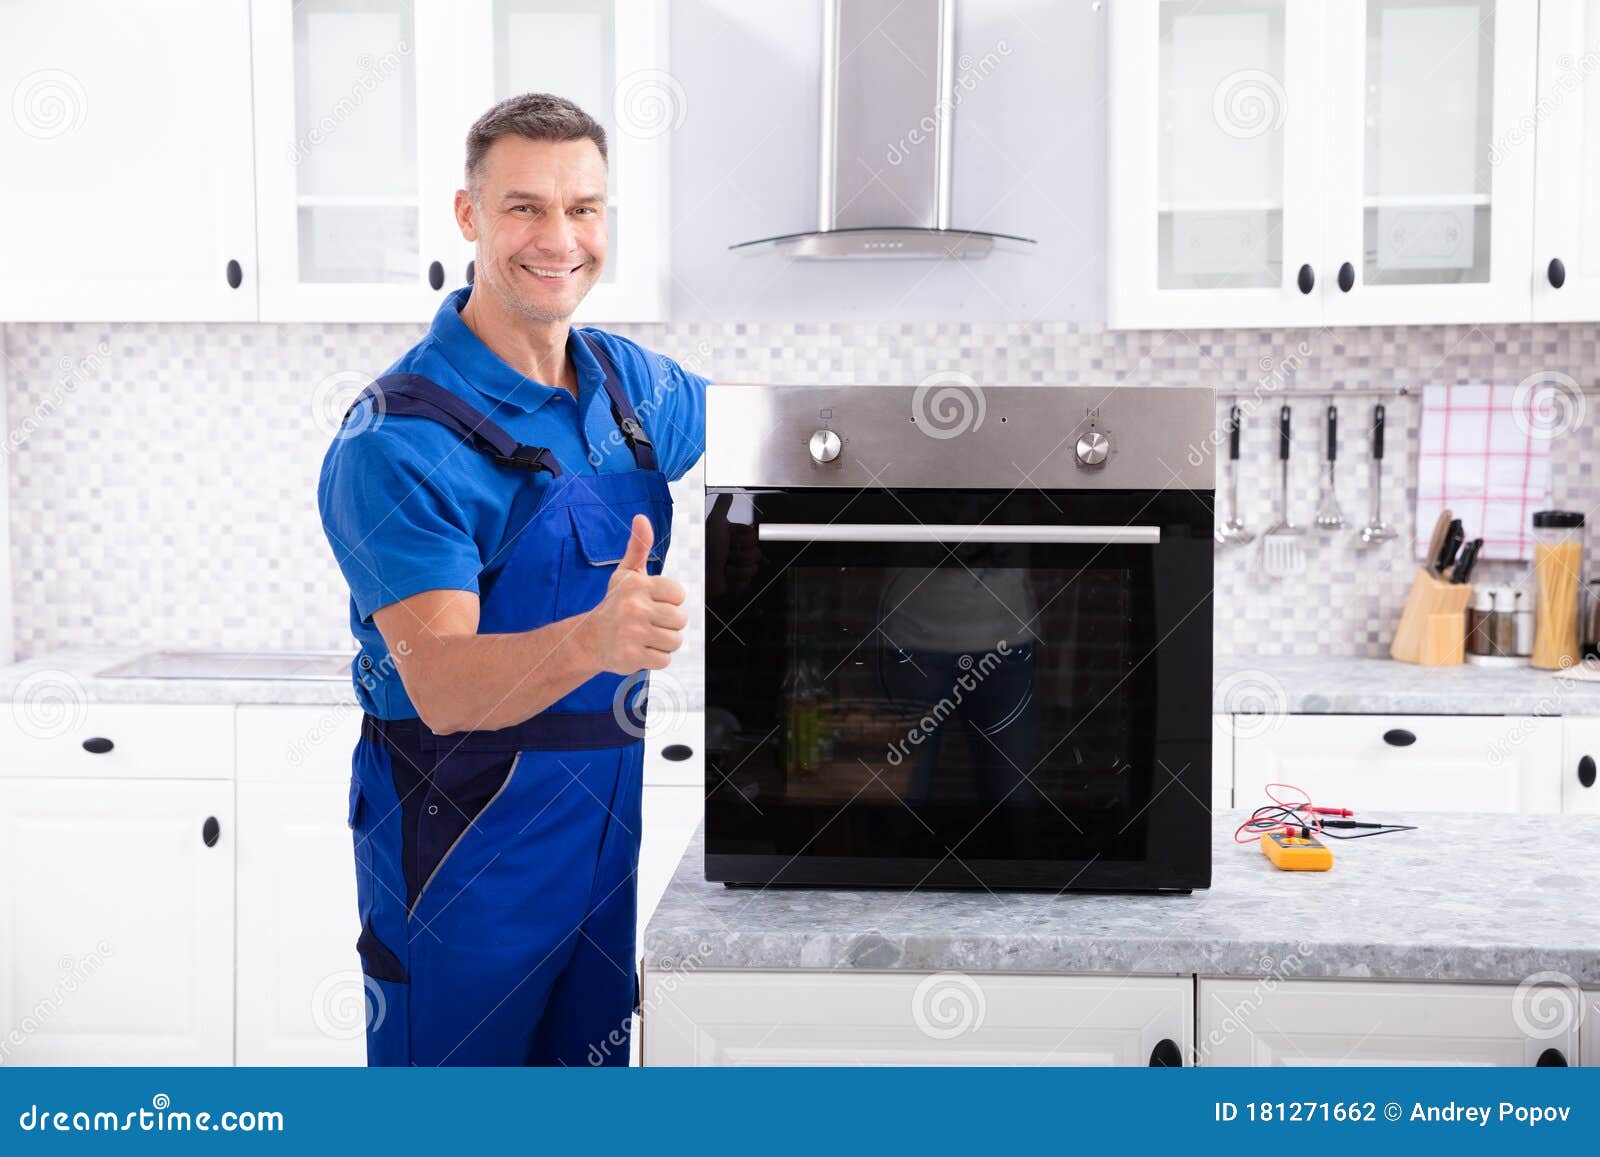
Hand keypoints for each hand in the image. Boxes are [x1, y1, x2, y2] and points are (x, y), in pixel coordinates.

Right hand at [582, 514, 686, 673]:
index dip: (670, 600)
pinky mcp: (631, 656)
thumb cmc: (615, 604)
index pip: (679, 594)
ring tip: (647, 636)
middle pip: (680, 620)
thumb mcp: (626, 574)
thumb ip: (638, 547)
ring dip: (664, 642)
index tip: (653, 602)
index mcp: (637, 585)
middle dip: (669, 623)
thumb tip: (641, 518)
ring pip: (675, 641)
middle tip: (650, 622)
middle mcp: (634, 608)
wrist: (589, 639)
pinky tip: (641, 650)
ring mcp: (632, 633)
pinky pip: (664, 659)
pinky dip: (656, 658)